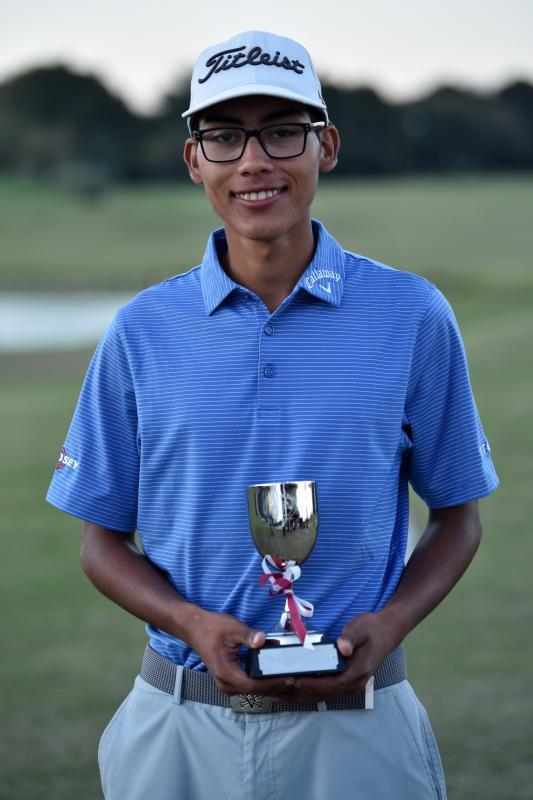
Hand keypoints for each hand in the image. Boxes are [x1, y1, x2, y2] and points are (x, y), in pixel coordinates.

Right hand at [185, 608, 298, 696]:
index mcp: (226, 673)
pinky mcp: (229, 680)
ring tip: (290, 679)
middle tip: (297, 679)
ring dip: (270, 686)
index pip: (254, 685)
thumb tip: (263, 640)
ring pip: (253, 690)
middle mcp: (225, 684)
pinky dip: (263, 682)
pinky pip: (249, 686)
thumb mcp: (233, 628)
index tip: (290, 678)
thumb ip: (249, 635)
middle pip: (255, 691)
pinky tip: (276, 676)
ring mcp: (226, 684)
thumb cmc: (213, 627)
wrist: (195, 628)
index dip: (273, 683)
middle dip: (276, 686)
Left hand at [278, 609, 402, 703]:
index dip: (309, 684)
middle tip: (274, 688)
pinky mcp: (344, 682)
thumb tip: (342, 648)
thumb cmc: (372, 628)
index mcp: (357, 672)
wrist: (388, 631)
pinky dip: (305, 691)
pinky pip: (322, 691)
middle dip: (297, 692)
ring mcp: (349, 685)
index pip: (329, 683)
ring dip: (298, 695)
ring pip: (320, 695)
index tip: (291, 681)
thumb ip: (351, 638)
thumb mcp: (361, 627)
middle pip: (321, 693)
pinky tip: (290, 688)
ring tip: (276, 691)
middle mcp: (353, 684)